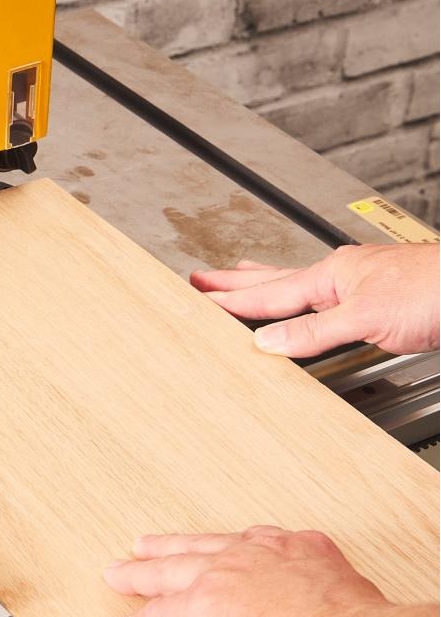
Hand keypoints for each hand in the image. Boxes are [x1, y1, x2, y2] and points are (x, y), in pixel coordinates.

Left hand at [103, 527, 388, 616]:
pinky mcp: (196, 607)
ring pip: (169, 569)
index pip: (261, 547)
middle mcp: (261, 556)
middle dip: (176, 547)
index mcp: (305, 556)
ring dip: (141, 573)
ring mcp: (225, 576)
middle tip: (150, 547)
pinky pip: (154, 616)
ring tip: (120, 575)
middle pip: (205, 546)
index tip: (227, 558)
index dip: (237, 553)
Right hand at [191, 243, 438, 357]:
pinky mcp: (378, 298)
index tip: (198, 298)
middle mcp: (343, 276)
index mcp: (333, 276)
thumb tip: (268, 342)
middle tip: (201, 278)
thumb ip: (314, 331)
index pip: (270, 294)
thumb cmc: (435, 291)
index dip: (232, 300)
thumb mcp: (367, 317)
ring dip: (266, 283)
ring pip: (300, 284)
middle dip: (237, 282)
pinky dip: (301, 298)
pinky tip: (308, 298)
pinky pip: (323, 298)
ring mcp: (360, 284)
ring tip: (241, 274)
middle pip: (277, 281)